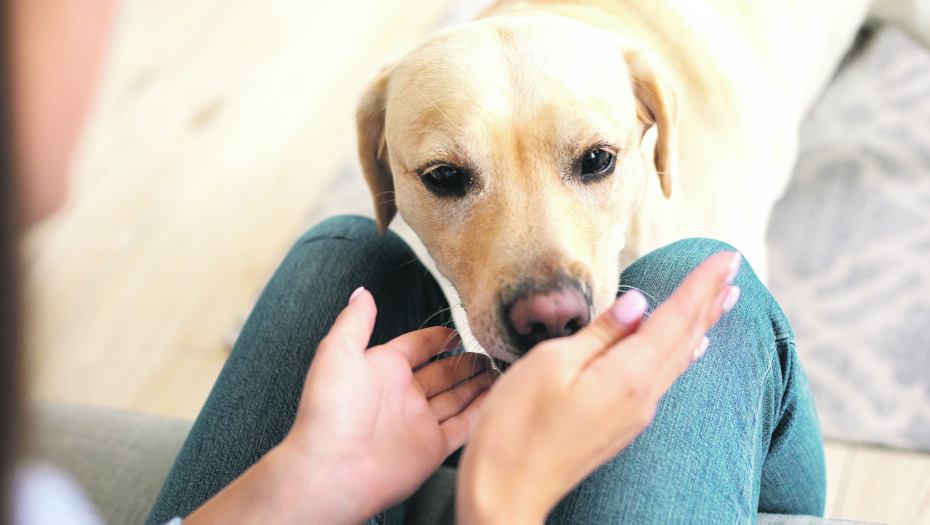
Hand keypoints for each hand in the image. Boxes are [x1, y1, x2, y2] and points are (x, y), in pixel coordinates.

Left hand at [185, 288, 494, 524]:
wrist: (332, 470)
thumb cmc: (330, 410)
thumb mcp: (338, 352)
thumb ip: (355, 321)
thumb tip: (362, 291)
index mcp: (382, 369)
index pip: (417, 346)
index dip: (438, 337)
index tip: (461, 328)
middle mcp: (403, 395)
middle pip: (443, 372)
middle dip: (467, 361)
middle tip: (493, 349)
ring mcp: (419, 422)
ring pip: (457, 397)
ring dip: (479, 383)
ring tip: (504, 368)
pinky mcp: (433, 448)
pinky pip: (464, 426)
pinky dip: (483, 412)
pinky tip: (501, 397)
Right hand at [457, 252, 741, 524]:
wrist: (506, 492)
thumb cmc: (516, 427)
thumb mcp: (550, 364)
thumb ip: (600, 332)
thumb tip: (638, 304)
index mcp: (627, 375)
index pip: (675, 317)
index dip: (701, 285)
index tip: (727, 256)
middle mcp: (642, 396)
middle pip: (686, 338)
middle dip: (711, 300)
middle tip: (734, 268)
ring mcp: (634, 415)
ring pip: (679, 359)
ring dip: (703, 325)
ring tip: (723, 301)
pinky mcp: (621, 426)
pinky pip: (664, 380)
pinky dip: (682, 353)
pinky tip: (691, 349)